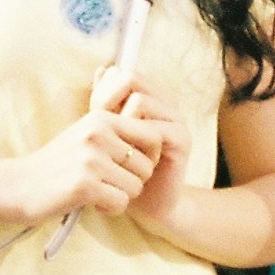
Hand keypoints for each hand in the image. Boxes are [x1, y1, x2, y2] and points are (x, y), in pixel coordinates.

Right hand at [0, 94, 164, 226]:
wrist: (17, 186)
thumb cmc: (54, 164)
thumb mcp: (83, 134)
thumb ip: (114, 131)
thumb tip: (155, 133)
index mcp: (101, 119)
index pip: (152, 135)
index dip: (149, 156)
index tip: (131, 168)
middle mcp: (98, 134)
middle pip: (147, 166)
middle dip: (133, 181)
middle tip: (109, 184)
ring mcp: (92, 160)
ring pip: (136, 187)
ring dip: (121, 196)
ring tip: (98, 193)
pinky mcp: (85, 185)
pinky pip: (121, 203)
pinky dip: (110, 209)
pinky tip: (92, 204)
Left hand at [94, 67, 191, 234]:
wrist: (147, 205)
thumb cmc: (124, 169)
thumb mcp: (109, 133)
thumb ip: (105, 103)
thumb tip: (101, 70)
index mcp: (148, 97)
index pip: (121, 72)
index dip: (102, 90)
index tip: (92, 114)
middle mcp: (164, 103)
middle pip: (130, 78)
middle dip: (107, 99)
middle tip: (99, 124)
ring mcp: (175, 119)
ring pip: (140, 100)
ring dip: (120, 123)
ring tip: (115, 146)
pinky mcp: (181, 139)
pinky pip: (153, 128)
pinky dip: (134, 142)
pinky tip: (127, 159)